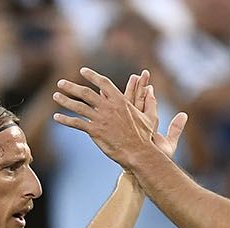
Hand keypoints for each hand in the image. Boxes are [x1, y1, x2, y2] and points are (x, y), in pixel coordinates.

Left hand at [52, 67, 187, 166]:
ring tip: (55, 96)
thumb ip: (156, 108)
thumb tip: (174, 108)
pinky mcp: (95, 131)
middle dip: (72, 87)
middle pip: (86, 93)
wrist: (141, 154)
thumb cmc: (148, 140)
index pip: (104, 83)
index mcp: (121, 101)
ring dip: (65, 101)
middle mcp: (109, 107)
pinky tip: (56, 118)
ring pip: (78, 106)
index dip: (92, 76)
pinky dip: (66, 120)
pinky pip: (77, 124)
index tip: (83, 71)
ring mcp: (101, 119)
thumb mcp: (153, 122)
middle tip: (60, 83)